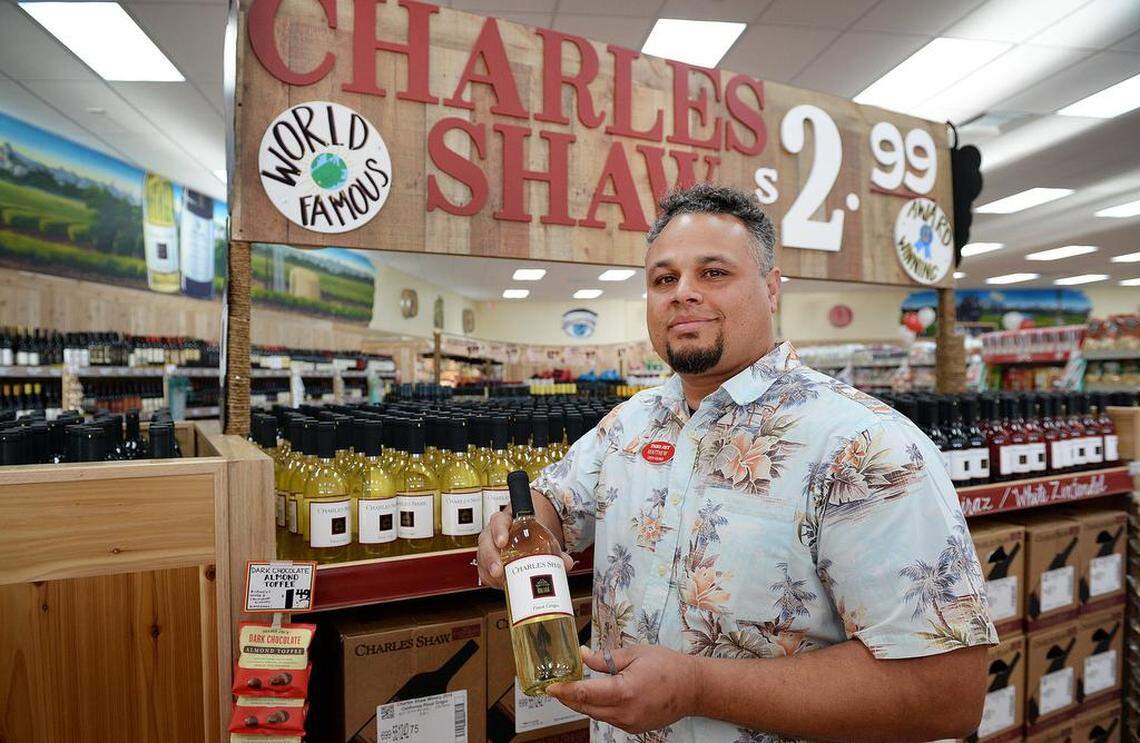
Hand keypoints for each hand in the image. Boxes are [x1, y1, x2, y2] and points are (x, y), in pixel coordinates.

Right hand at [475, 509, 573, 587]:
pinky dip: (489, 578)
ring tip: (500, 580)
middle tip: (499, 570)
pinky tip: (498, 584)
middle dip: (490, 557)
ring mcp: (488, 547)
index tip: (503, 542)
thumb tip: (566, 563)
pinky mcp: (487, 562)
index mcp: (506, 521)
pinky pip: (483, 570)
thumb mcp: (541, 537)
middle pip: (486, 541)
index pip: (498, 521)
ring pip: (482, 557)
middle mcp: (493, 533)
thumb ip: (554, 549)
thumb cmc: (530, 534)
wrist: (526, 536)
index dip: (498, 531)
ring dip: (489, 570)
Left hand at [547, 644, 700, 734]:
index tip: (550, 687)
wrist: (693, 688)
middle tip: (555, 686)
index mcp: (624, 691)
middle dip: (569, 698)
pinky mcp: (633, 727)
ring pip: (596, 715)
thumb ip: (605, 659)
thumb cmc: (667, 667)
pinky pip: (608, 718)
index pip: (585, 693)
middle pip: (586, 708)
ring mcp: (629, 723)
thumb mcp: (635, 654)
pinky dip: (598, 708)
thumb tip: (583, 655)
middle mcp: (625, 712)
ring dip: (582, 704)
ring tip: (571, 689)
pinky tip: (594, 697)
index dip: (565, 690)